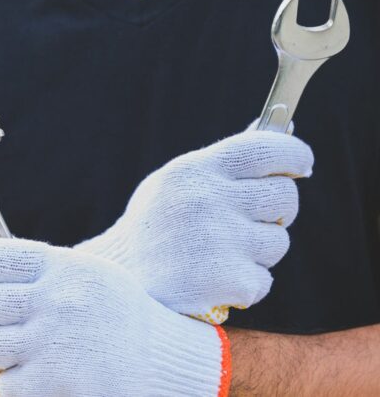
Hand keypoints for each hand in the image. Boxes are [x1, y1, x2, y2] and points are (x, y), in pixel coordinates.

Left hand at [0, 239, 228, 396]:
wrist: (173, 365)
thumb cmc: (124, 320)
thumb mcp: (90, 277)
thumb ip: (39, 271)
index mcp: (62, 268)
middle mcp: (55, 301)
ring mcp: (52, 343)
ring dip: (2, 355)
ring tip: (31, 353)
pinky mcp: (53, 383)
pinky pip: (7, 385)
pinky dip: (21, 386)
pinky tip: (47, 377)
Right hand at [75, 130, 312, 322]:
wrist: (115, 285)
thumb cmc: (152, 230)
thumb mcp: (176, 185)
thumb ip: (224, 163)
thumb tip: (278, 129)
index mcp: (193, 170)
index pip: (268, 148)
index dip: (294, 156)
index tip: (300, 166)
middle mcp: (206, 200)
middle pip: (285, 196)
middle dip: (276, 212)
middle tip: (246, 222)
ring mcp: (218, 241)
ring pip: (278, 242)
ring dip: (257, 253)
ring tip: (216, 255)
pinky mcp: (227, 280)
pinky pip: (263, 280)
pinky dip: (243, 285)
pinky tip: (211, 282)